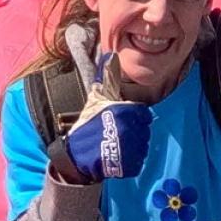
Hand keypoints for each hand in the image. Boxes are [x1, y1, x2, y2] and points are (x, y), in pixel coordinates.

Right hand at [52, 51, 151, 182]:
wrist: (76, 156)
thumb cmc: (87, 125)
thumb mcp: (96, 98)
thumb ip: (107, 77)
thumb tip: (110, 54)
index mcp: (124, 111)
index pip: (143, 114)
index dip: (133, 117)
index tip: (120, 122)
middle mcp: (129, 129)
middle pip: (144, 130)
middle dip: (133, 132)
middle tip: (117, 135)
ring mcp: (131, 149)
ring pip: (143, 146)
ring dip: (133, 147)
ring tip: (116, 146)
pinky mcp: (131, 165)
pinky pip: (139, 161)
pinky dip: (131, 161)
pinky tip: (117, 157)